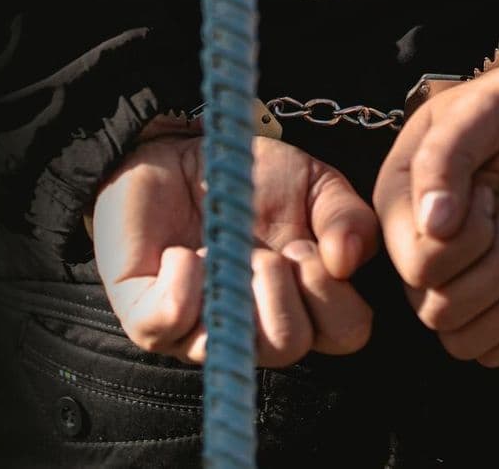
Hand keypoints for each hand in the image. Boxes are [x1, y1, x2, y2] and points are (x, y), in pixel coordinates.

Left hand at [93, 134, 377, 365]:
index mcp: (306, 305)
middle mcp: (257, 329)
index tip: (308, 246)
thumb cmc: (256, 179)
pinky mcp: (147, 316)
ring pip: (237, 347)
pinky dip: (183, 282)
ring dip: (240, 283)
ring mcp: (202, 329)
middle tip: (267, 248)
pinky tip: (183, 253)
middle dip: (283, 284)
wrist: (184, 151)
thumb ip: (350, 219)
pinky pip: (168, 324)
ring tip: (229, 247)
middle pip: (290, 346)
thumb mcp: (319, 186)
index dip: (333, 292)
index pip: (346, 334)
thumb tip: (345, 261)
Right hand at [373, 64, 498, 366]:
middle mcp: (414, 251)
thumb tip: (435, 224)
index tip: (489, 193)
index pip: (418, 266)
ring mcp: (450, 282)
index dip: (466, 243)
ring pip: (462, 341)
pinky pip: (493, 353)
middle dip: (495, 268)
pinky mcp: (487, 301)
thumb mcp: (481, 109)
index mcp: (398, 206)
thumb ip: (448, 155)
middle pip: (438, 311)